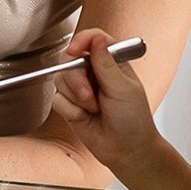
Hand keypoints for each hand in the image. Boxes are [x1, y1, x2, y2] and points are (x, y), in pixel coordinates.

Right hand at [51, 27, 165, 180]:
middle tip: (89, 95)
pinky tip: (84, 118)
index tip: (74, 51)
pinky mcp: (70, 104)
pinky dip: (70, 110)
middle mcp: (94, 72)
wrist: (126, 150)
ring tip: (92, 109)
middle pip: (70, 59)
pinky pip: (57, 99)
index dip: (81, 41)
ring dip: (75, 97)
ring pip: (60, 79)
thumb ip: (106, 64)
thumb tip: (97, 39)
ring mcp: (80, 88)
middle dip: (76, 79)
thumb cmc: (133, 120)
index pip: (93, 39)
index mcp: (112, 62)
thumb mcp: (123, 89)